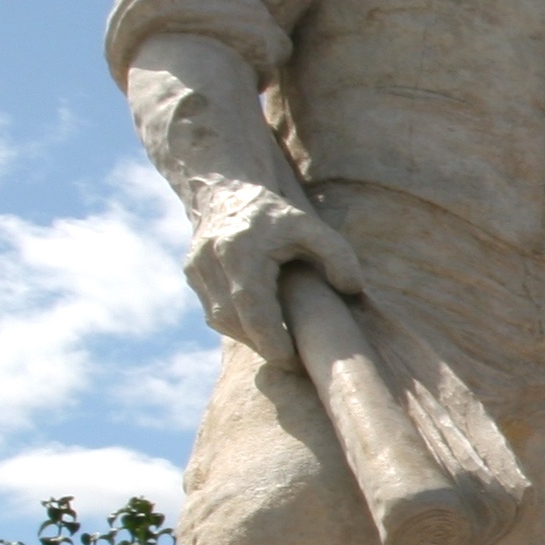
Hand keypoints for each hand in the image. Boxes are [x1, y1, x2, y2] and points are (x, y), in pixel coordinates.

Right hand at [182, 183, 363, 365]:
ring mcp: (196, 268)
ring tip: (279, 344)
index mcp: (240, 251)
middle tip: (293, 359)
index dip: (270, 339)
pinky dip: (237, 323)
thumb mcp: (312, 226)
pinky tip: (259, 326)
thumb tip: (352, 289)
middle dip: (263, 344)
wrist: (227, 186)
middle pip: (234, 320)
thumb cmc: (275, 211)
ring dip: (249, 336)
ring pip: (221, 319)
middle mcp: (211, 261)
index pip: (252, 308)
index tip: (291, 359)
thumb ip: (338, 255)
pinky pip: (213, 310)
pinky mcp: (191, 273)